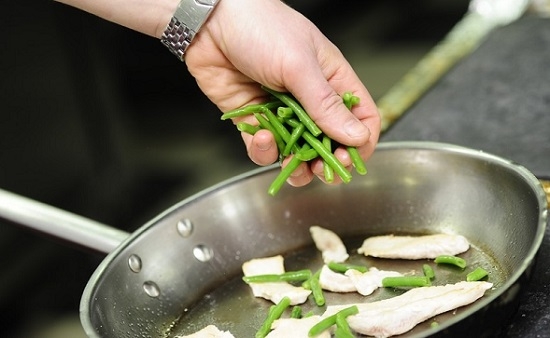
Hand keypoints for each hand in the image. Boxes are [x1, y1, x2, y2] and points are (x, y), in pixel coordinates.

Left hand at [185, 0, 379, 186]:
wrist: (210, 23)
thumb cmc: (261, 28)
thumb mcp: (300, 65)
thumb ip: (326, 105)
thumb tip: (357, 136)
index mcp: (331, 79)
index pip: (360, 116)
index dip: (361, 141)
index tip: (352, 159)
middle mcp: (310, 99)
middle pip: (330, 142)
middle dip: (327, 161)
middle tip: (321, 171)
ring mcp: (282, 112)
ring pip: (298, 152)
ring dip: (296, 164)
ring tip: (291, 164)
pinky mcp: (255, 120)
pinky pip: (265, 148)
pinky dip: (265, 151)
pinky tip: (263, 138)